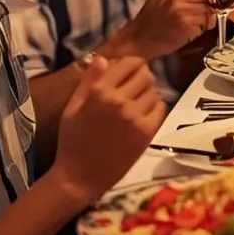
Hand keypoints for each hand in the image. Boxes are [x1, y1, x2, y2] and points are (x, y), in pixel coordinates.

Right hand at [52, 57, 165, 201]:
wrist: (80, 176)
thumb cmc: (73, 140)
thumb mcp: (73, 107)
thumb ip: (89, 81)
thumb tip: (103, 58)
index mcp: (100, 91)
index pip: (130, 62)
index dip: (131, 65)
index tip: (127, 74)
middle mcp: (120, 100)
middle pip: (145, 74)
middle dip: (140, 78)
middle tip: (133, 89)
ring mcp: (136, 116)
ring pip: (154, 91)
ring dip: (147, 94)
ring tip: (135, 105)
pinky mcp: (147, 131)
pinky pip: (160, 108)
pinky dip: (154, 108)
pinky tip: (142, 116)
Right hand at [113, 0, 214, 60]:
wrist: (139, 40)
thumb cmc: (153, 16)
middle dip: (208, 1)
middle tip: (199, 10)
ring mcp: (179, 8)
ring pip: (209, 7)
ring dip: (206, 16)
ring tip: (193, 21)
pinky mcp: (185, 23)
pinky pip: (207, 22)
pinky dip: (204, 26)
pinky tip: (191, 29)